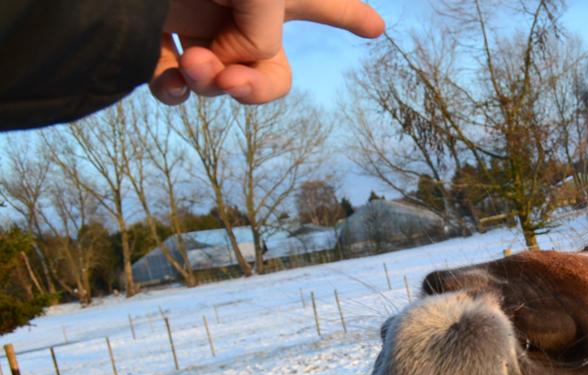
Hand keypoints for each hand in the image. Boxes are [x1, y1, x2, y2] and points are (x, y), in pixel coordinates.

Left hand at [151, 0, 384, 104]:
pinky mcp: (149, 35)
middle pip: (267, 68)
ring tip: (193, 65)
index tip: (376, 28)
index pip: (323, 5)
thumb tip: (233, 68)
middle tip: (235, 84)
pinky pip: (170, 81)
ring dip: (211, 84)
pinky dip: (171, 90)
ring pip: (217, 81)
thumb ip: (264, 36)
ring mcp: (194, 23)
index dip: (352, 15)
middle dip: (258, 88)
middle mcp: (235, 9)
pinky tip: (171, 82)